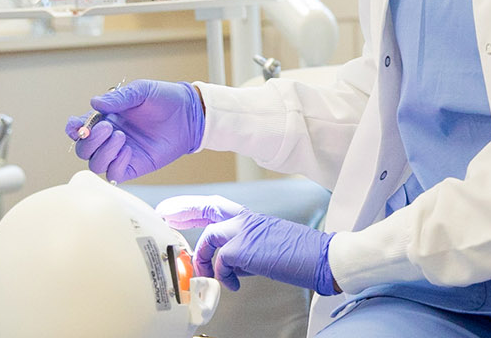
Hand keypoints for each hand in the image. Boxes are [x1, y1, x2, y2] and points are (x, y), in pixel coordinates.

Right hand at [64, 79, 204, 181]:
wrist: (190, 113)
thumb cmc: (165, 99)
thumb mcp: (141, 91)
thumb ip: (118, 98)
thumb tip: (94, 103)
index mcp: (106, 118)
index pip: (78, 129)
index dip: (74, 129)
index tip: (80, 125)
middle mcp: (109, 138)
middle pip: (83, 150)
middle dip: (90, 140)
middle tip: (109, 127)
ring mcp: (121, 153)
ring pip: (95, 164)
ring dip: (103, 152)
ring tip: (121, 136)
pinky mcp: (134, 166)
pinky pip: (114, 174)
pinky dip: (116, 164)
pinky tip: (128, 150)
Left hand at [157, 195, 338, 295]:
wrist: (323, 257)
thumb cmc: (302, 256)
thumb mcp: (268, 248)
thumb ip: (246, 251)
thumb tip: (229, 265)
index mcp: (254, 219)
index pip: (218, 206)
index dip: (194, 207)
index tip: (177, 211)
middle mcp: (248, 220)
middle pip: (208, 208)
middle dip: (185, 211)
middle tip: (167, 217)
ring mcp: (246, 231)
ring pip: (210, 237)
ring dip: (205, 258)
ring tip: (210, 275)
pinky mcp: (246, 247)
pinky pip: (222, 261)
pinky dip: (224, 276)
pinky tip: (235, 284)